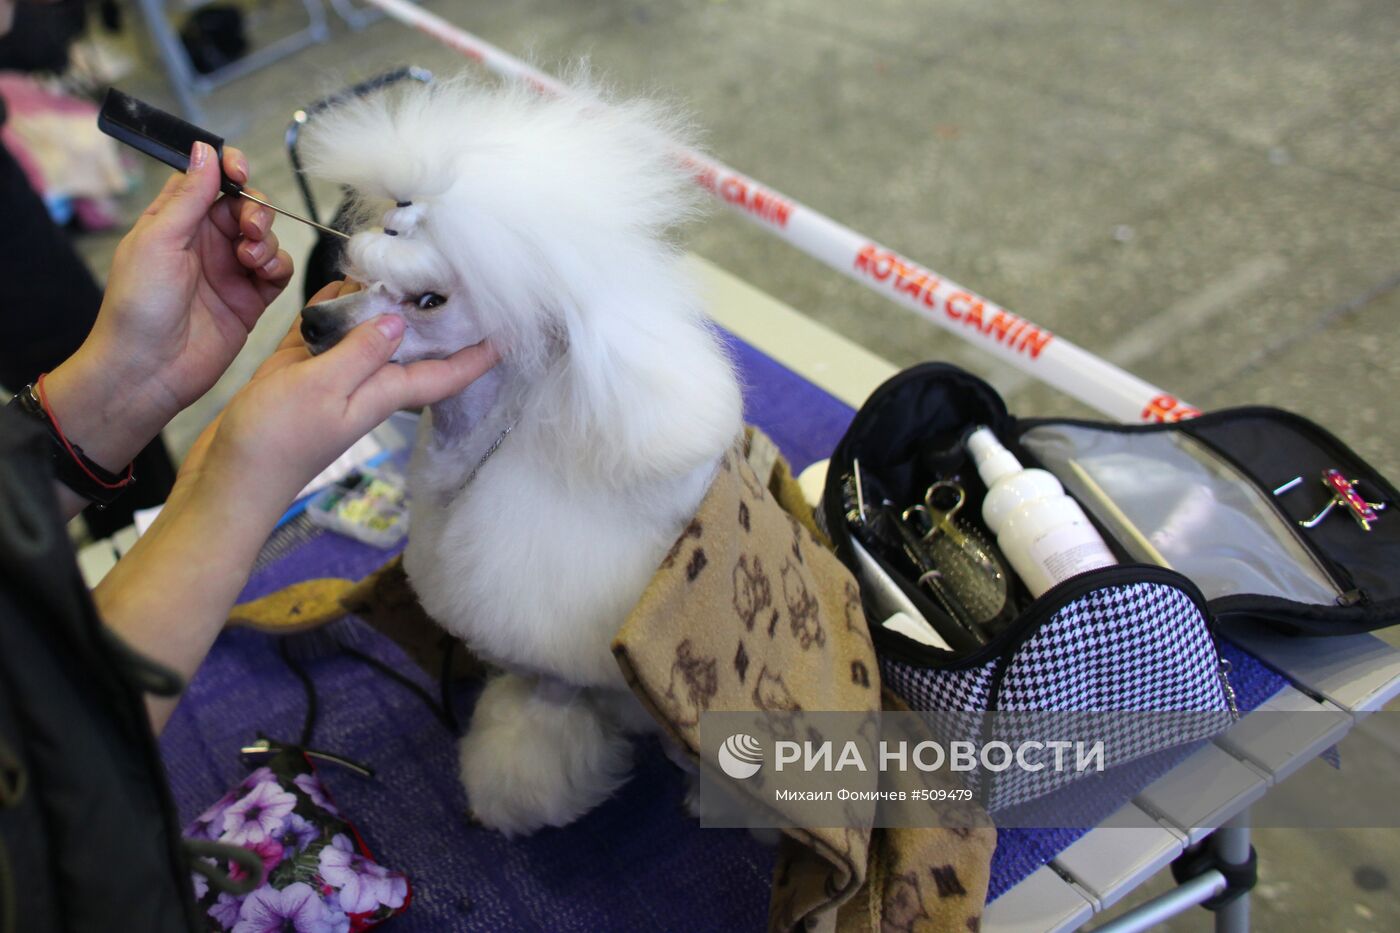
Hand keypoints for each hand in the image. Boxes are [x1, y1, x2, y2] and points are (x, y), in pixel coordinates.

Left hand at [90, 142, 292, 414]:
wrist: (149, 368)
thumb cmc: (138, 306)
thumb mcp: (158, 240)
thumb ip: (189, 196)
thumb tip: (206, 150)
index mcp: (175, 221)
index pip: (209, 180)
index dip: (229, 169)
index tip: (240, 171)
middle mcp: (204, 242)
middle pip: (246, 206)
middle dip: (256, 210)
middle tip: (249, 228)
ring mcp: (230, 271)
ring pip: (267, 236)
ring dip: (266, 240)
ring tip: (249, 260)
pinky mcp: (251, 299)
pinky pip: (278, 270)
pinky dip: (277, 266)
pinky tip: (261, 274)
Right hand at [181, 281, 498, 523]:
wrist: (227, 478)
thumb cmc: (274, 443)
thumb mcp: (322, 389)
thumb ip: (360, 352)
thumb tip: (398, 319)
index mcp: (382, 393)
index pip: (445, 372)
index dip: (479, 354)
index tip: (511, 331)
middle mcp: (366, 383)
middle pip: (411, 344)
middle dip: (432, 313)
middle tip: (453, 270)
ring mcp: (334, 374)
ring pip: (369, 329)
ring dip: (380, 300)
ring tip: (401, 259)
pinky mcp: (302, 367)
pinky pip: (328, 327)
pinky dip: (334, 303)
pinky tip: (343, 278)